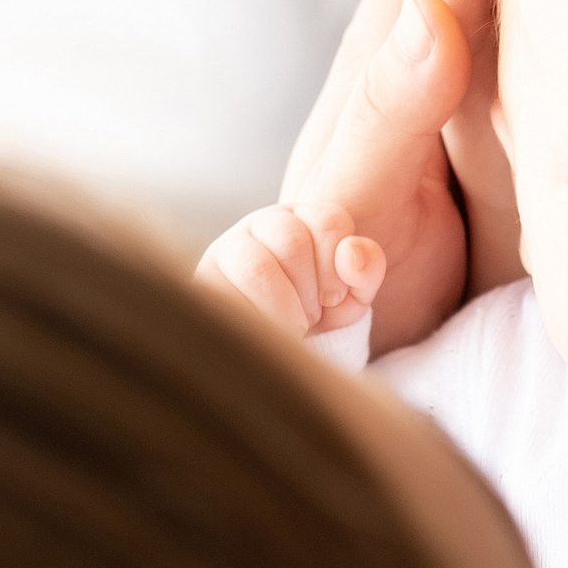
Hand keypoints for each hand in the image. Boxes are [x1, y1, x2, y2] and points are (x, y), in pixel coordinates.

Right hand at [195, 201, 384, 340]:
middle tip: (308, 317)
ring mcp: (229, 247)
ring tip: (287, 327)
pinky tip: (261, 330)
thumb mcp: (350, 298)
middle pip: (292, 242)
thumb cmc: (315, 317)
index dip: (336, 267)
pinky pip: (225, 295)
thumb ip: (364, 270)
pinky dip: (253, 320)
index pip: (329, 220)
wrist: (273, 350)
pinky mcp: (202, 278)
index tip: (333, 298)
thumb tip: (351, 252)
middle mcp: (264, 223)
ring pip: (256, 267)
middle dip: (308, 291)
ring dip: (280, 307)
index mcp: (304, 218)